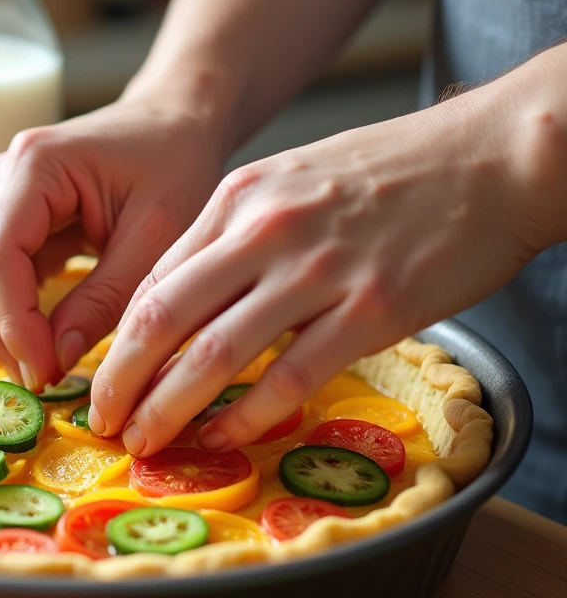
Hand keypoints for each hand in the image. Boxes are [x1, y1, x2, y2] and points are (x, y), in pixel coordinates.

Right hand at [0, 91, 228, 390]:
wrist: (175, 123)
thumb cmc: (176, 166)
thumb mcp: (157, 237)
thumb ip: (106, 298)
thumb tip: (58, 358)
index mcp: (36, 165)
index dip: (12, 323)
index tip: (45, 372)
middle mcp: (2, 175)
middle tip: (39, 378)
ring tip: (40, 364)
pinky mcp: (8, 218)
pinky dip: (5, 311)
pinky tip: (41, 340)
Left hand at [89, 87, 538, 455]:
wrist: (494, 154)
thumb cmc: (393, 171)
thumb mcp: (293, 179)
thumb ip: (238, 233)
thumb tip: (190, 297)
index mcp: (239, 198)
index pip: (155, 280)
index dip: (119, 339)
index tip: (103, 377)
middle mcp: (265, 230)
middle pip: (163, 319)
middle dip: (120, 381)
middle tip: (102, 422)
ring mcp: (317, 270)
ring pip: (214, 355)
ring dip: (169, 409)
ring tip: (145, 443)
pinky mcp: (371, 309)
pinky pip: (290, 377)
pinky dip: (248, 416)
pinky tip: (226, 437)